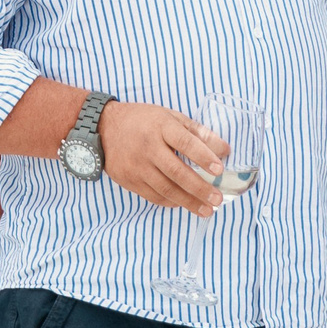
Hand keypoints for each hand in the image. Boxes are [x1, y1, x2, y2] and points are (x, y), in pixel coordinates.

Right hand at [100, 101, 225, 214]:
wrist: (102, 127)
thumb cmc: (142, 121)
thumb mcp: (169, 117)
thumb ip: (197, 132)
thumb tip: (224, 150)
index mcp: (160, 126)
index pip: (185, 143)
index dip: (203, 157)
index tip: (219, 169)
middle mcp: (147, 147)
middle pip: (176, 172)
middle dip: (199, 188)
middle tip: (217, 199)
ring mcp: (136, 165)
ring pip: (165, 189)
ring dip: (188, 202)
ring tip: (207, 210)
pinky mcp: (127, 179)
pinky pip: (153, 196)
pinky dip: (171, 202)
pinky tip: (183, 204)